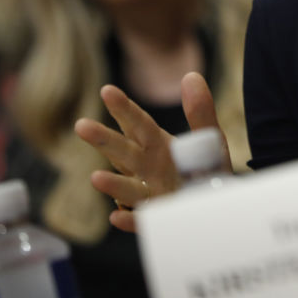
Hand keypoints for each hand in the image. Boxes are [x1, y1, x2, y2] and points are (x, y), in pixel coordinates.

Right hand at [74, 71, 230, 232]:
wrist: (216, 207)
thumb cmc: (205, 170)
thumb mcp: (208, 139)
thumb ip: (200, 111)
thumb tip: (191, 75)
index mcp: (159, 147)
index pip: (139, 125)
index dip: (125, 109)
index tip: (107, 90)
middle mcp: (150, 170)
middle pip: (127, 154)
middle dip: (106, 141)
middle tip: (80, 126)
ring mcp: (153, 196)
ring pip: (131, 189)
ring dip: (114, 185)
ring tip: (95, 178)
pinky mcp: (162, 220)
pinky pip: (145, 222)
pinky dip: (132, 220)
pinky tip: (117, 218)